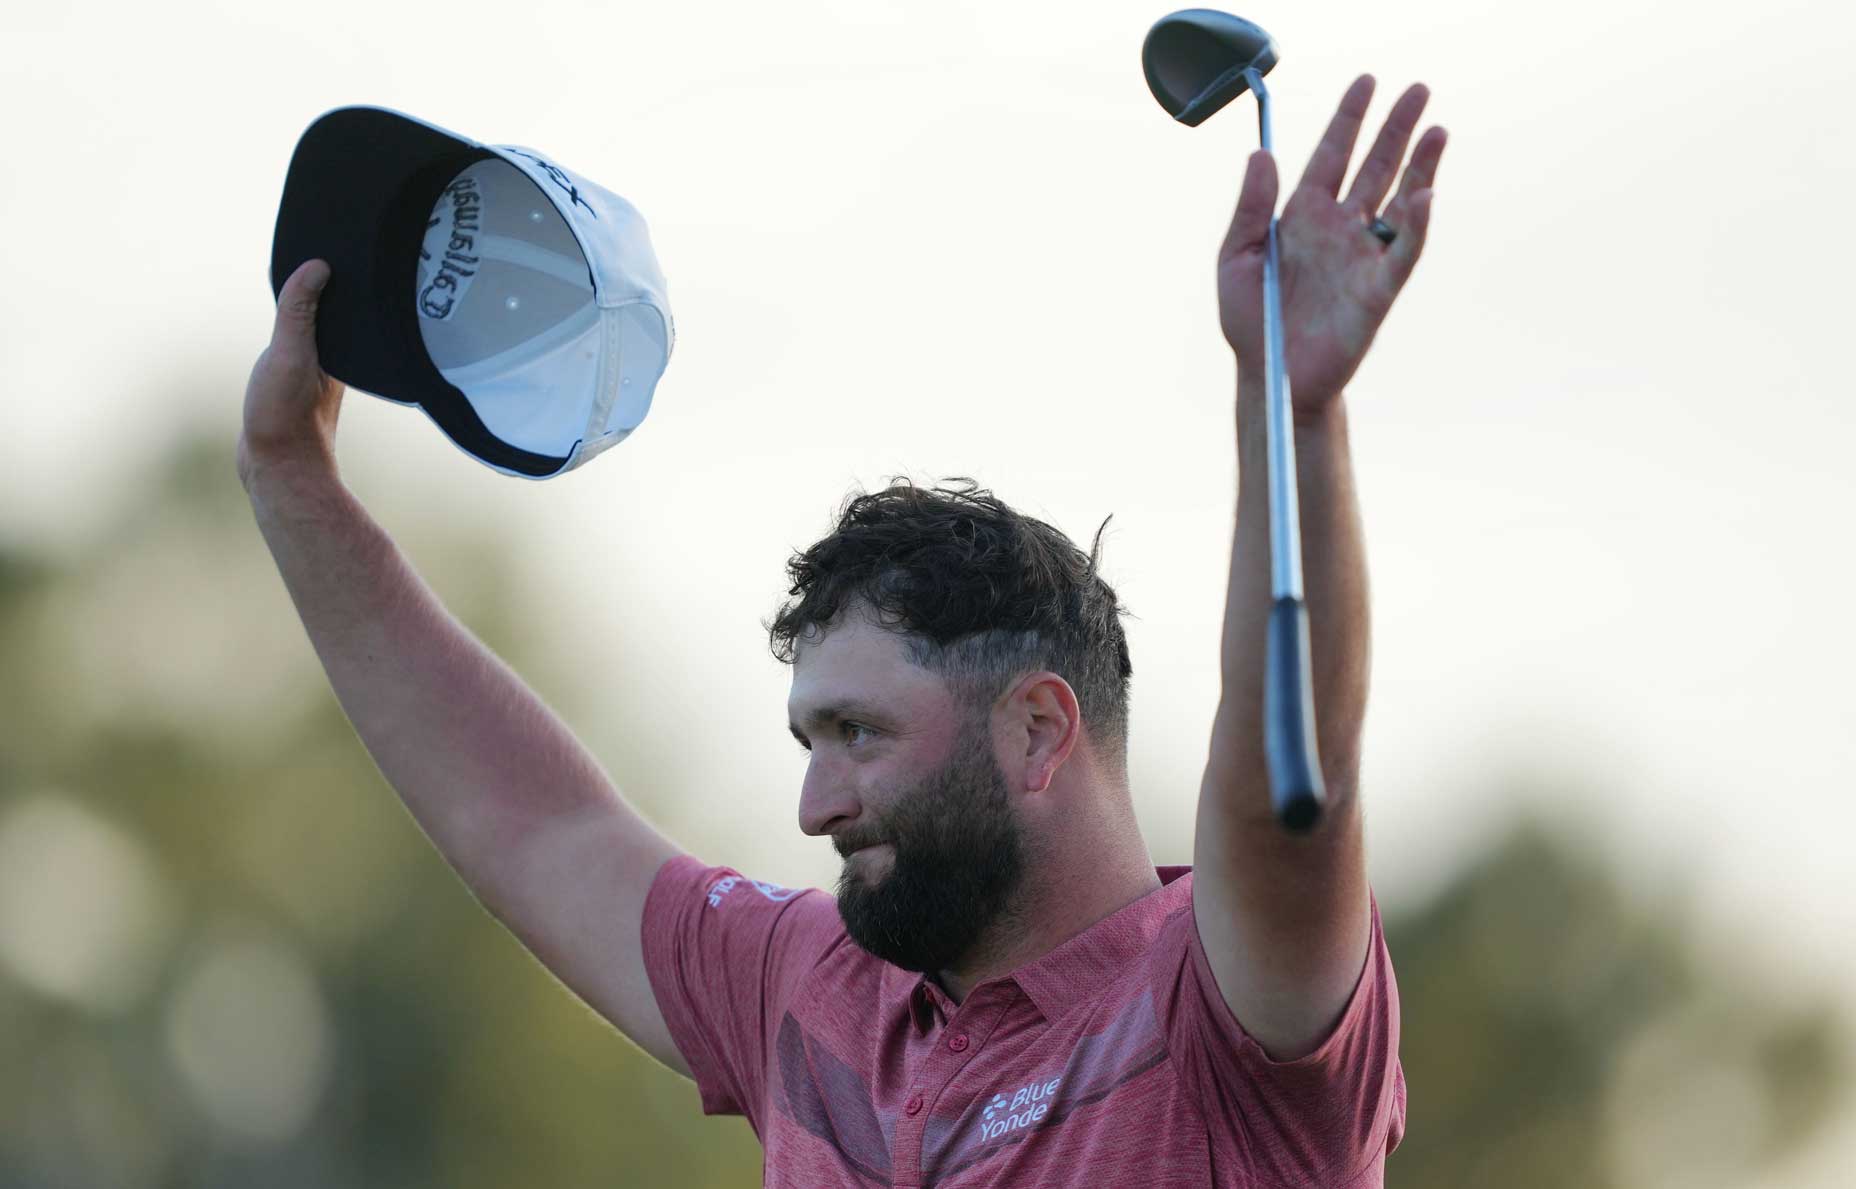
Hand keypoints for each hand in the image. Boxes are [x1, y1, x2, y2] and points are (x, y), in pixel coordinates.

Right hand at [238, 259, 345, 488]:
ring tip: (310, 266)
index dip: (344, 269)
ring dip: (313, 301)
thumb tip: (320, 267)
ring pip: (318, 325)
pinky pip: (300, 341)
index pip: (347, 297)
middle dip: (333, 280)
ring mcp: (317, 368)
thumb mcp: (291, 355)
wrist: (278, 468)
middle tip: (328, 238)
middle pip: (336, 308)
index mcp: (344, 347)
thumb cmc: (287, 416)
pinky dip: (296, 324)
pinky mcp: (298, 380)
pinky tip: (289, 315)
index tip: (345, 235)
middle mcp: (338, 356)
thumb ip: (301, 313)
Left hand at [1217, 76, 1446, 410]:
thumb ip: (1249, 208)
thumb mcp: (1235, 258)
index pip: (1332, 154)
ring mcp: (1361, 257)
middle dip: (1396, 129)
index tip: (1367, 81)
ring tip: (1436, 130)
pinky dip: (1417, 223)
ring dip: (1420, 166)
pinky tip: (1426, 192)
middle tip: (1419, 90)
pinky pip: (1403, 251)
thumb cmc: (1251, 320)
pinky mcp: (1378, 290)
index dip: (1350, 118)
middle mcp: (1338, 229)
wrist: (1271, 376)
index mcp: (1303, 215)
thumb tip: (1260, 154)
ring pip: (1400, 201)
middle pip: (1375, 167)